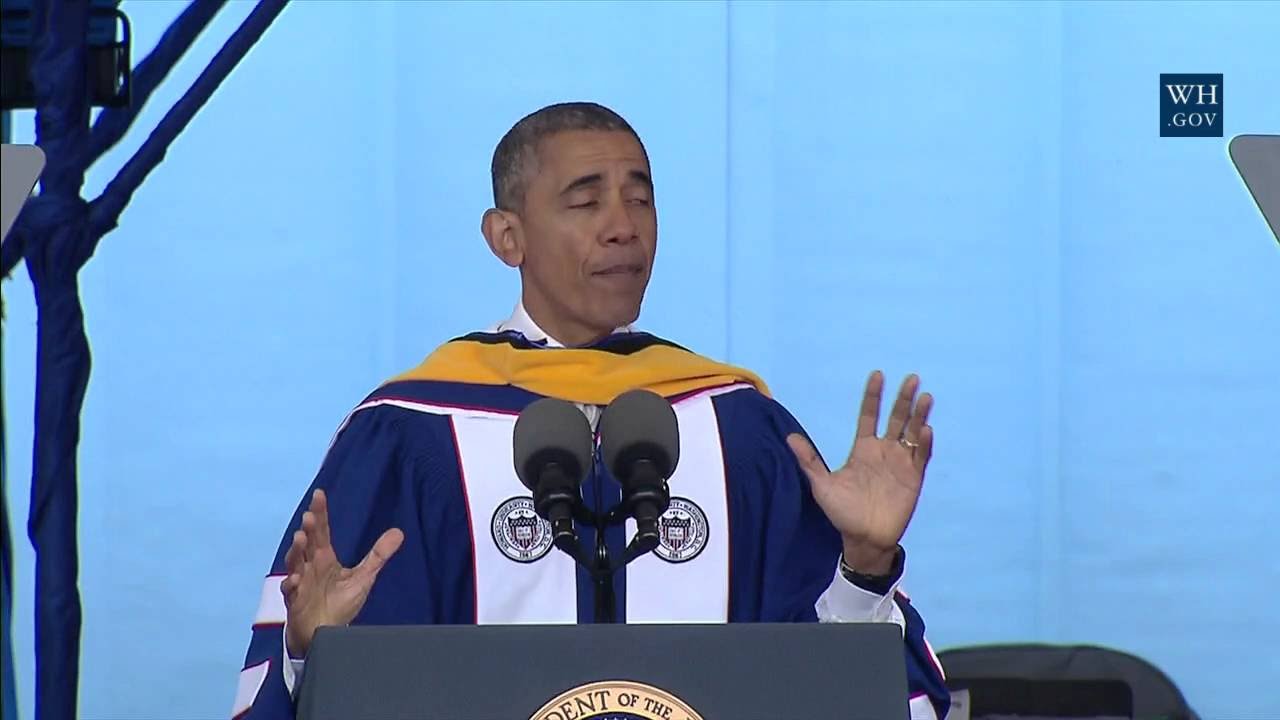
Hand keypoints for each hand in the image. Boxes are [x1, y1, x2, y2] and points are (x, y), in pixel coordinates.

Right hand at [280, 489, 403, 656]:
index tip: (319, 495)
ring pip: (294, 562)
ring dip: (296, 551)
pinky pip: (290, 591)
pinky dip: (291, 584)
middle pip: (307, 543)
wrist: (325, 634)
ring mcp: (300, 582)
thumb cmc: (340, 604)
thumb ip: (378, 555)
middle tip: (310, 516)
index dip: (321, 513)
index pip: (322, 531)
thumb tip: (399, 532)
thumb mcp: (363, 577)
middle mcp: (310, 566)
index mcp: (324, 558)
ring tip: (301, 538)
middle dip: (308, 529)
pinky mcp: (295, 601)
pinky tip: (296, 579)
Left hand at [786, 371, 932, 574]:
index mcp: (863, 449)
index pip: (869, 416)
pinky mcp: (913, 478)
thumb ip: (809, 460)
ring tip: (924, 397)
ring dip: (919, 415)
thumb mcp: (822, 484)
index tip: (877, 375)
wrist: (863, 538)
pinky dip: (924, 444)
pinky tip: (925, 430)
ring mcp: (900, 464)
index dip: (873, 396)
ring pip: (912, 433)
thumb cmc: (842, 512)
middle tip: (911, 378)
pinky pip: (920, 457)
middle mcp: (884, 451)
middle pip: (896, 419)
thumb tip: (789, 437)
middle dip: (903, 399)